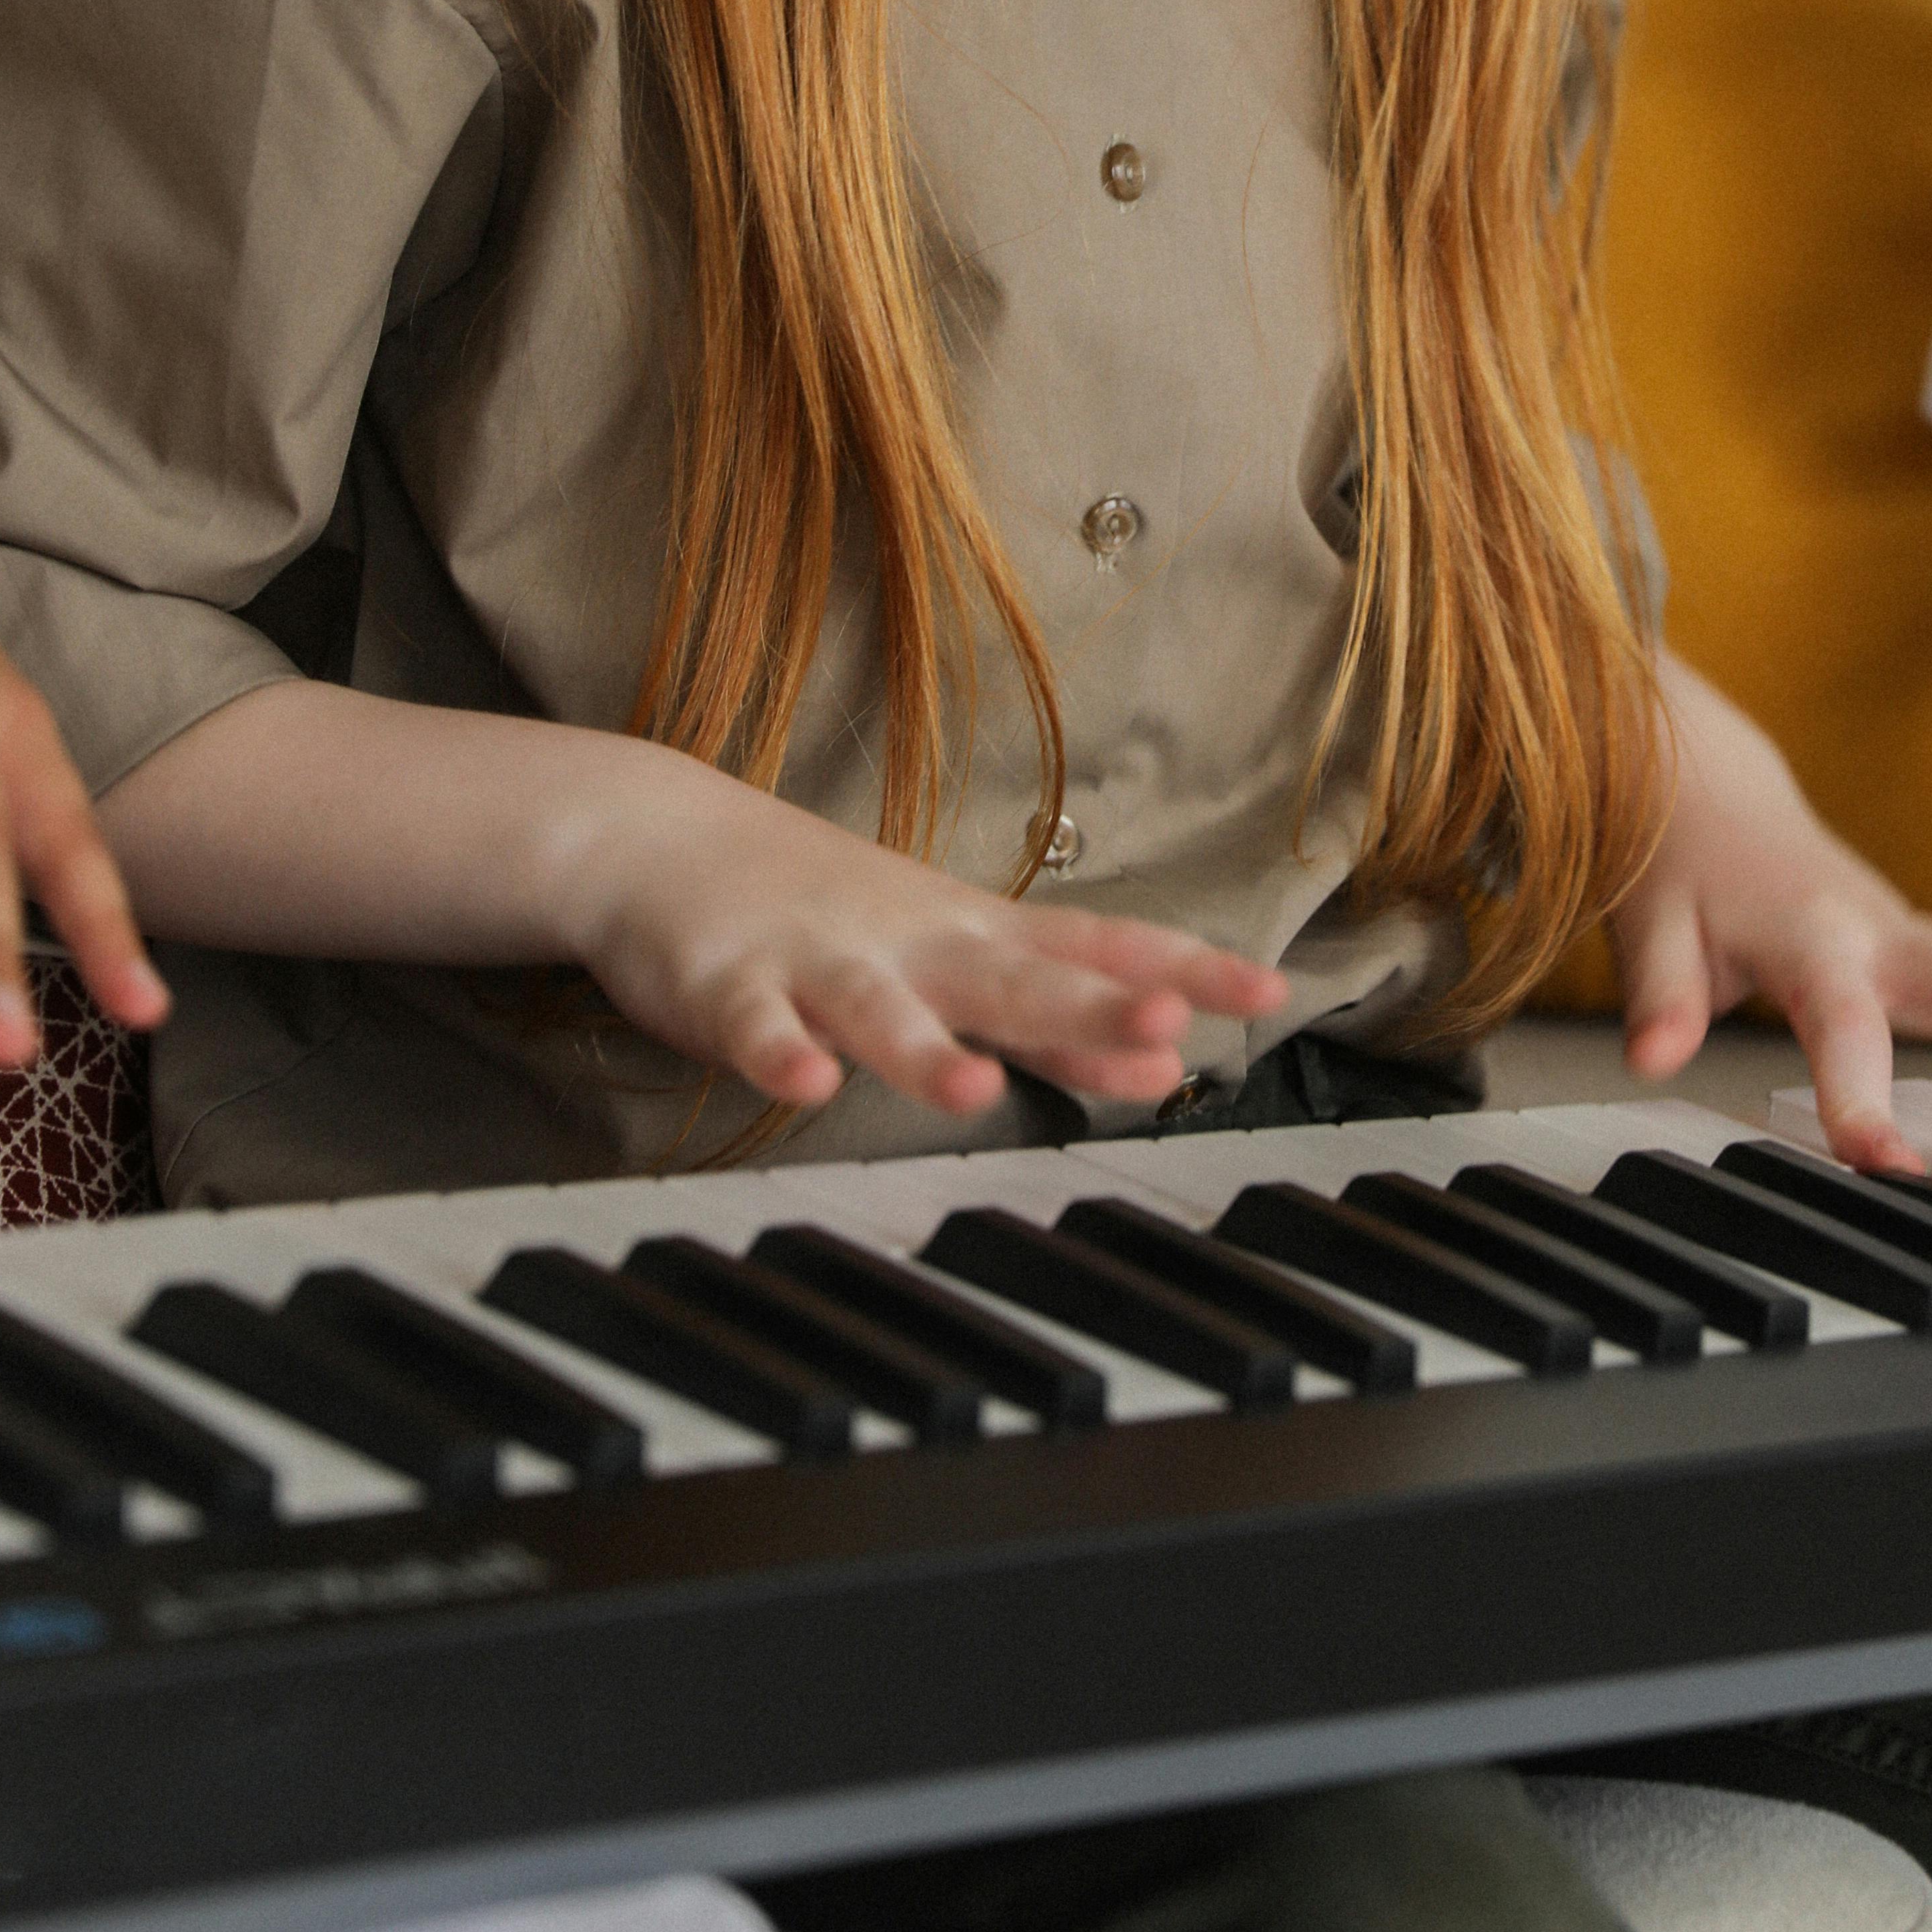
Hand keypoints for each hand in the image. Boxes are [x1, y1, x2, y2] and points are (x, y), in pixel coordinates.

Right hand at [552, 736, 1290, 1120]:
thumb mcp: (948, 949)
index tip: (1273, 989)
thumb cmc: (820, 907)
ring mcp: (819, 959)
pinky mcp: (728, 984)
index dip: (1183, 968)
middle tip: (1164, 1028)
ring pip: (882, 1011)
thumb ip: (1050, 1009)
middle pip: (1010, 981)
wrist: (659, 837)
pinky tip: (804, 1084)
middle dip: (1087, 1009)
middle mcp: (910, 942)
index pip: (1096, 946)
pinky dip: (777, 1054)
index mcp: (969, 934)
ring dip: (926, 1053)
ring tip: (975, 1094)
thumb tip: (1165, 1051)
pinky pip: (755, 1027)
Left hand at [1613, 658, 1931, 1169]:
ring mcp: (1922, 932)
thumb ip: (1661, 993)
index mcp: (1809, 942)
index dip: (1859, 1094)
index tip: (1887, 1164)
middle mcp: (1882, 932)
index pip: (1840, 1025)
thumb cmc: (1678, 864)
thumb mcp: (1647, 924)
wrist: (1704, 783)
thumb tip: (1650, 1056)